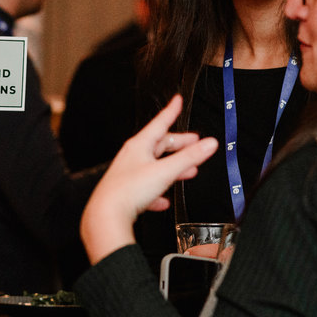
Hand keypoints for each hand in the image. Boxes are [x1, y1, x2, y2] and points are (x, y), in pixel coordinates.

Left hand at [81, 95, 217, 263]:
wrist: (106, 216)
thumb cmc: (129, 190)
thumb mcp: (165, 171)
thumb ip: (188, 158)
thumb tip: (209, 144)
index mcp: (139, 146)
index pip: (159, 123)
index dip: (171, 111)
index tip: (177, 100)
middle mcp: (132, 157)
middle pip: (159, 146)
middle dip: (179, 145)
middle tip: (194, 143)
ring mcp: (128, 175)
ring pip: (155, 167)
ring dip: (173, 169)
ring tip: (188, 172)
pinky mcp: (127, 193)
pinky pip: (147, 189)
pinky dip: (158, 192)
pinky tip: (164, 201)